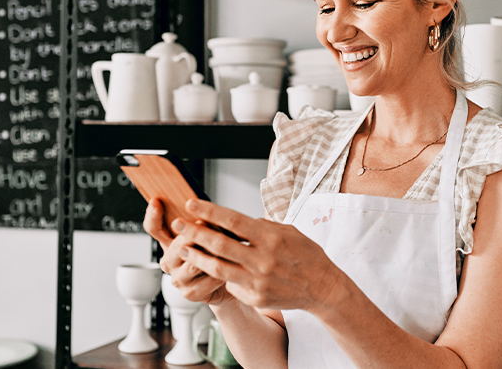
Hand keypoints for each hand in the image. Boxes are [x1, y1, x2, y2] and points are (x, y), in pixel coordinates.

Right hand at [142, 198, 231, 304]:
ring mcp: (178, 278)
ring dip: (213, 253)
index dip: (153, 215)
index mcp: (169, 243)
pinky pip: (208, 278)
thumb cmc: (217, 251)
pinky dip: (223, 270)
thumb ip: (203, 220)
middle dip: (195, 234)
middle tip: (209, 224)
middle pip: (177, 244)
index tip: (157, 202)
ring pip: (194, 262)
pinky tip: (231, 266)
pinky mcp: (190, 293)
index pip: (154, 228)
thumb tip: (206, 207)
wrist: (228, 280)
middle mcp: (169, 261)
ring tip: (227, 247)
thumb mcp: (210, 231)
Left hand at [171, 198, 346, 312]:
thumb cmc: (307, 255)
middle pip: (219, 244)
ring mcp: (258, 281)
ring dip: (197, 256)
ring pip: (218, 268)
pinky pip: (231, 284)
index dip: (209, 211)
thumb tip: (236, 221)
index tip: (192, 204)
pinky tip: (212, 268)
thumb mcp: (288, 231)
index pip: (233, 220)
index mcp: (271, 237)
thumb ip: (262, 226)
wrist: (323, 287)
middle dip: (195, 232)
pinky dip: (219, 275)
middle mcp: (263, 259)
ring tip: (184, 248)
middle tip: (179, 225)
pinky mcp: (256, 297)